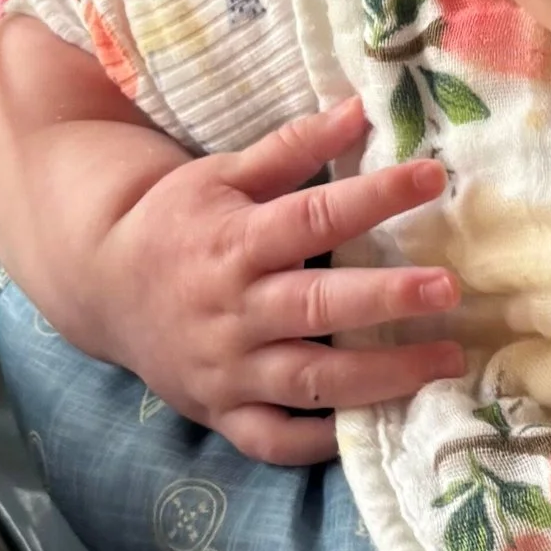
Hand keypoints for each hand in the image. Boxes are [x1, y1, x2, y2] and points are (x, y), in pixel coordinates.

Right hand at [92, 96, 465, 463]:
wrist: (100, 286)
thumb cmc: (175, 222)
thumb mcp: (223, 175)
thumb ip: (292, 148)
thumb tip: (359, 107)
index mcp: (233, 242)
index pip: (311, 216)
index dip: (373, 196)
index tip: (432, 177)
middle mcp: (232, 310)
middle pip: (317, 305)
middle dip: (386, 299)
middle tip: (450, 289)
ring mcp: (227, 369)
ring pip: (310, 381)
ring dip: (380, 376)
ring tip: (446, 362)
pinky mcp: (221, 412)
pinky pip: (274, 440)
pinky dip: (320, 443)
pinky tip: (375, 426)